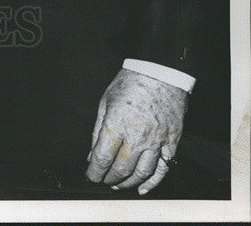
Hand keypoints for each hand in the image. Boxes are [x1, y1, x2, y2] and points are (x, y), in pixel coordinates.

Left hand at [86, 68, 186, 193]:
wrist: (161, 73)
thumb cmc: (130, 83)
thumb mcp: (106, 102)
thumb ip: (98, 130)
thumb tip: (92, 155)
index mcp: (117, 123)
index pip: (102, 157)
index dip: (94, 172)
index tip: (90, 176)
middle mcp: (137, 135)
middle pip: (121, 168)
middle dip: (109, 178)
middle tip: (103, 179)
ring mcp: (156, 140)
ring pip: (141, 172)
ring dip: (128, 182)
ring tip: (118, 184)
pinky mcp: (171, 142)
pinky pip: (163, 168)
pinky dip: (153, 182)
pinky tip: (143, 188)